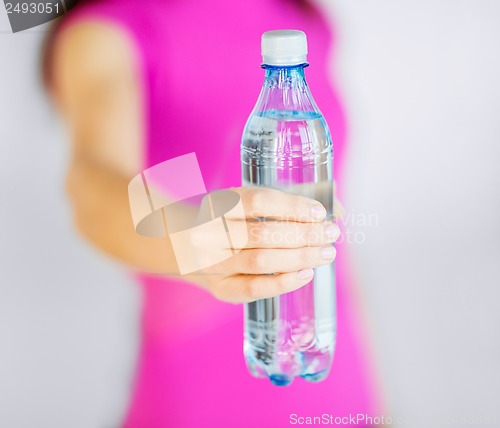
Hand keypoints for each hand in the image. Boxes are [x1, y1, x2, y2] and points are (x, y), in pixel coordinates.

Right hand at [184, 187, 339, 302]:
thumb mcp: (246, 203)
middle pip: (262, 234)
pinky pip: (253, 289)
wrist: (187, 247)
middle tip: (331, 234)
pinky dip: (283, 283)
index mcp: (218, 204)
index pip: (257, 201)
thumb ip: (286, 202)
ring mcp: (213, 263)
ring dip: (299, 257)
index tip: (320, 212)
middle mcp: (211, 233)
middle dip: (304, 235)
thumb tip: (338, 208)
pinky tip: (306, 274)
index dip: (292, 207)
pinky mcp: (221, 288)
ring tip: (326, 253)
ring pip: (260, 261)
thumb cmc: (228, 222)